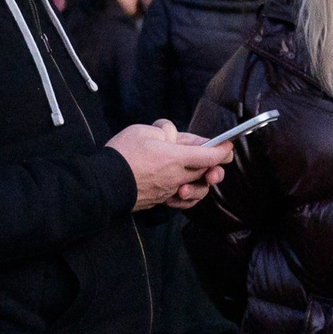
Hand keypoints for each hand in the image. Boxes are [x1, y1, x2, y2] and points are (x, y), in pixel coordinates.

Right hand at [108, 120, 230, 211]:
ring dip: (204, 180)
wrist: (103, 183)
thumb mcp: (143, 131)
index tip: (229, 145)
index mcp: (175, 158)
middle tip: (218, 156)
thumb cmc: (122, 155)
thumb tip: (171, 134)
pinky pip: (183, 202)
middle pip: (205, 172)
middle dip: (215, 164)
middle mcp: (176, 177)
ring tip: (204, 173)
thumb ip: (164, 132)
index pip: (209, 156)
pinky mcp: (161, 201)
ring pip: (197, 189)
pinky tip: (189, 188)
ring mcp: (169, 192)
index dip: (222, 150)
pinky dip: (191, 196)